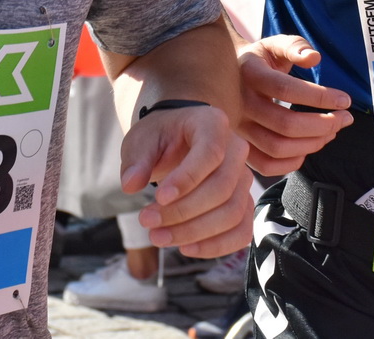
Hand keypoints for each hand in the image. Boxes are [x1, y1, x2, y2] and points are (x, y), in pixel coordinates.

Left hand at [119, 104, 251, 257]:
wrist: (176, 141)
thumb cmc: (160, 137)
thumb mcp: (142, 140)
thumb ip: (136, 160)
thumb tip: (130, 184)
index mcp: (212, 124)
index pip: (210, 153)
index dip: (187, 179)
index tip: (158, 197)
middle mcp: (236, 150)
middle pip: (222, 188)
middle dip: (183, 212)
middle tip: (147, 221)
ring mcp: (243, 178)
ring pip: (232, 213)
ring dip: (195, 232)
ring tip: (158, 237)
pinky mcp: (243, 204)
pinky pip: (242, 231)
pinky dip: (217, 245)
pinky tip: (186, 248)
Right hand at [235, 35, 352, 175]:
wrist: (227, 75)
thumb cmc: (260, 60)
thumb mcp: (274, 44)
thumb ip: (295, 46)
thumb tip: (314, 58)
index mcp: (249, 74)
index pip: (285, 90)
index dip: (319, 97)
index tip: (345, 100)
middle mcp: (240, 104)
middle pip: (285, 124)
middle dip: (323, 124)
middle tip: (345, 118)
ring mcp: (238, 128)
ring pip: (277, 147)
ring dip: (312, 144)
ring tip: (331, 132)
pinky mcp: (241, 146)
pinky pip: (266, 165)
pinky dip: (292, 163)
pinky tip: (308, 147)